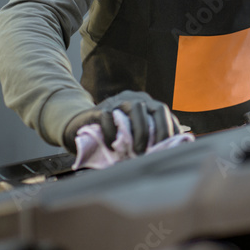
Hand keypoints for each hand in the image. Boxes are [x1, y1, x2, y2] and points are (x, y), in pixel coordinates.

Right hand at [63, 90, 182, 153]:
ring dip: (139, 131)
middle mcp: (134, 98)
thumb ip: (149, 137)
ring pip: (135, 107)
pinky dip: (112, 133)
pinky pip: (108, 117)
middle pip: (154, 107)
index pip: (163, 110)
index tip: (170, 147)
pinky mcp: (99, 109)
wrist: (79, 125)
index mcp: (145, 103)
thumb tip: (169, 151)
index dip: (170, 128)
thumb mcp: (132, 133)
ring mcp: (116, 101)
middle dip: (157, 131)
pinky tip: (111, 146)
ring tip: (136, 151)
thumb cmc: (112, 133)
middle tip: (152, 151)